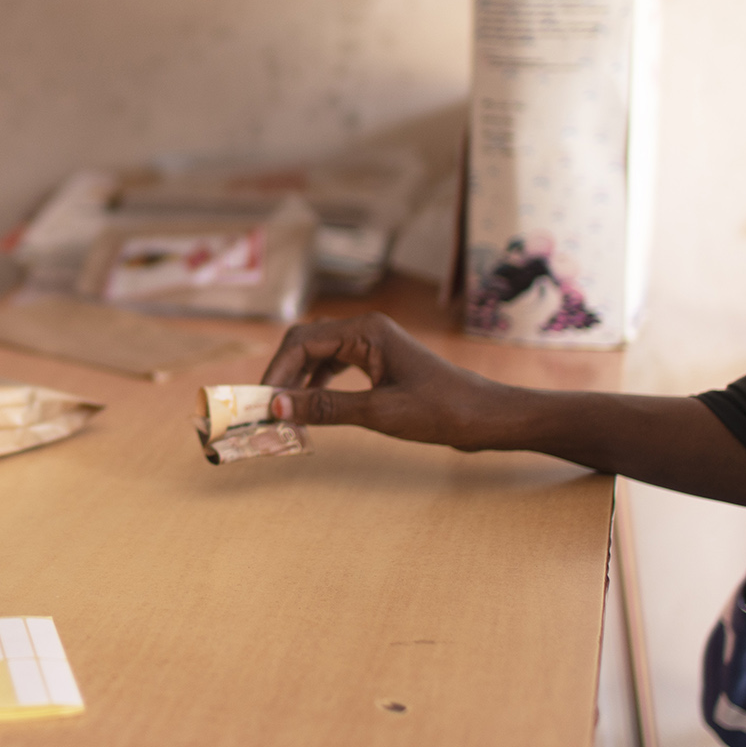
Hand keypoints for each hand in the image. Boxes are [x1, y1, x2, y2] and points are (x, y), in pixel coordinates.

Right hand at [260, 313, 515, 449]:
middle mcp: (366, 329)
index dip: (276, 372)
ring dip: (298, 380)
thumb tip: (277, 407)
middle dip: (282, 374)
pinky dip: (317, 384)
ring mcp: (373, 343)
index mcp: (366, 330)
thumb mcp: (379, 412)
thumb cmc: (440, 410)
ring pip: (318, 354)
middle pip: (306, 343)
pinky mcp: (379, 360)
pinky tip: (311, 406)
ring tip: (284, 411)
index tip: (261, 403)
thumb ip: (325, 407)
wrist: (485, 416)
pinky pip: (335, 364)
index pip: (302, 342)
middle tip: (266, 408)